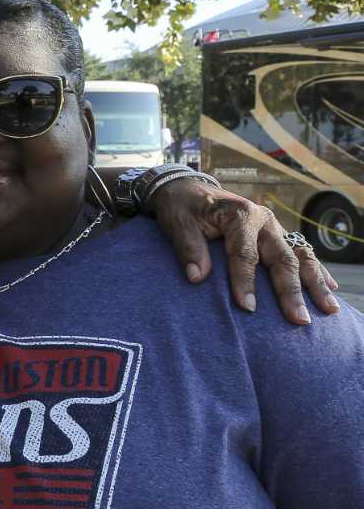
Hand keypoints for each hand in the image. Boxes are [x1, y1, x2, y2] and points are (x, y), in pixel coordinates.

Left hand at [148, 177, 340, 323]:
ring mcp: (274, 228)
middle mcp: (264, 220)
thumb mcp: (177, 223)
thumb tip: (196, 278)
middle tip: (299, 319)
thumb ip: (188, 248)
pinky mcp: (277, 234)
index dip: (244, 281)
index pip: (245, 253)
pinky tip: (330, 289)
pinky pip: (302, 253)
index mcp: (240, 215)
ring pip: (300, 256)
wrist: (189, 189)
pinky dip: (317, 271)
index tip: (247, 307)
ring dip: (315, 283)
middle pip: (282, 258)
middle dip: (290, 290)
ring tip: (329, 309)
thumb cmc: (183, 207)